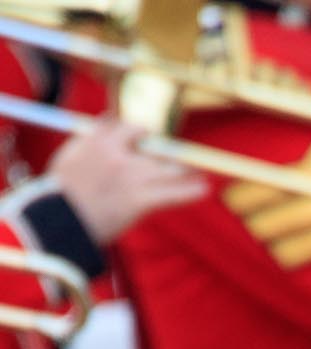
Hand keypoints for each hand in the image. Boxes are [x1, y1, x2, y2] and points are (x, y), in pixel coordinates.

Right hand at [51, 121, 207, 245]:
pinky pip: (172, 194)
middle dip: (164, 154)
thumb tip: (108, 117)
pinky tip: (204, 189)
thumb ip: (90, 135)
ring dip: (186, 171)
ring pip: (168, 169)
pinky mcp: (140, 201)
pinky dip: (190, 192)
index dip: (139, 133)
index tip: (145, 137)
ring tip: (200, 173)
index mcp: (98, 141)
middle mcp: (118, 155)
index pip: (128, 127)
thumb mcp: (69, 155)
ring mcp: (132, 178)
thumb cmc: (60, 192)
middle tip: (175, 158)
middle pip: (153, 148)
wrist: (58, 221)